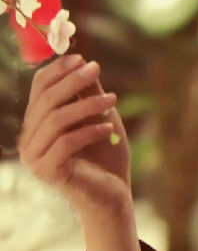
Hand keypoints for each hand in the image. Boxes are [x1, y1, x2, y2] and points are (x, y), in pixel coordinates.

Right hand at [18, 54, 132, 218]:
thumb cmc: (106, 153)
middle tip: (97, 69)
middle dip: (72, 81)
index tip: (82, 58)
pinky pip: (65, 142)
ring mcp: (35, 157)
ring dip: (87, 105)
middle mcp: (30, 139)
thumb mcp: (100, 115)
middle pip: (46, 101)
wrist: (113, 192)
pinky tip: (108, 127)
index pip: (39, 88)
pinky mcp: (48, 172)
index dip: (58, 70)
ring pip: (56, 120)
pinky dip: (89, 130)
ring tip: (114, 100)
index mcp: (38, 122)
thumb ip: (89, 93)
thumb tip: (83, 62)